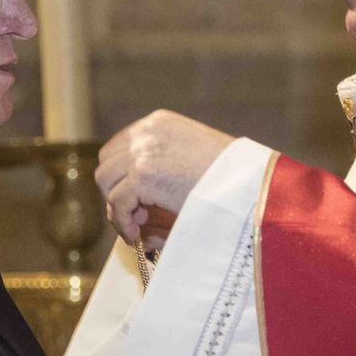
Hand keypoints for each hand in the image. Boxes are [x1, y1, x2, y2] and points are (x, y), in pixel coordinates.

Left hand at [96, 110, 233, 244]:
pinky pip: (117, 203)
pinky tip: (137, 234)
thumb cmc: (232, 176)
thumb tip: (139, 202)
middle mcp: (146, 131)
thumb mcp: (193, 158)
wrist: (249, 181)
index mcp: (159, 122)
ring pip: (106, 183)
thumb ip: (164, 167)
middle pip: (106, 162)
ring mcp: (143, 152)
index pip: (119, 146)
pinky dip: (123, 221)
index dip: (120, 176)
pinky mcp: (144, 175)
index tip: (133, 199)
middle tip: (135, 214)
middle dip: (114, 190)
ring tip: (137, 225)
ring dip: (117, 208)